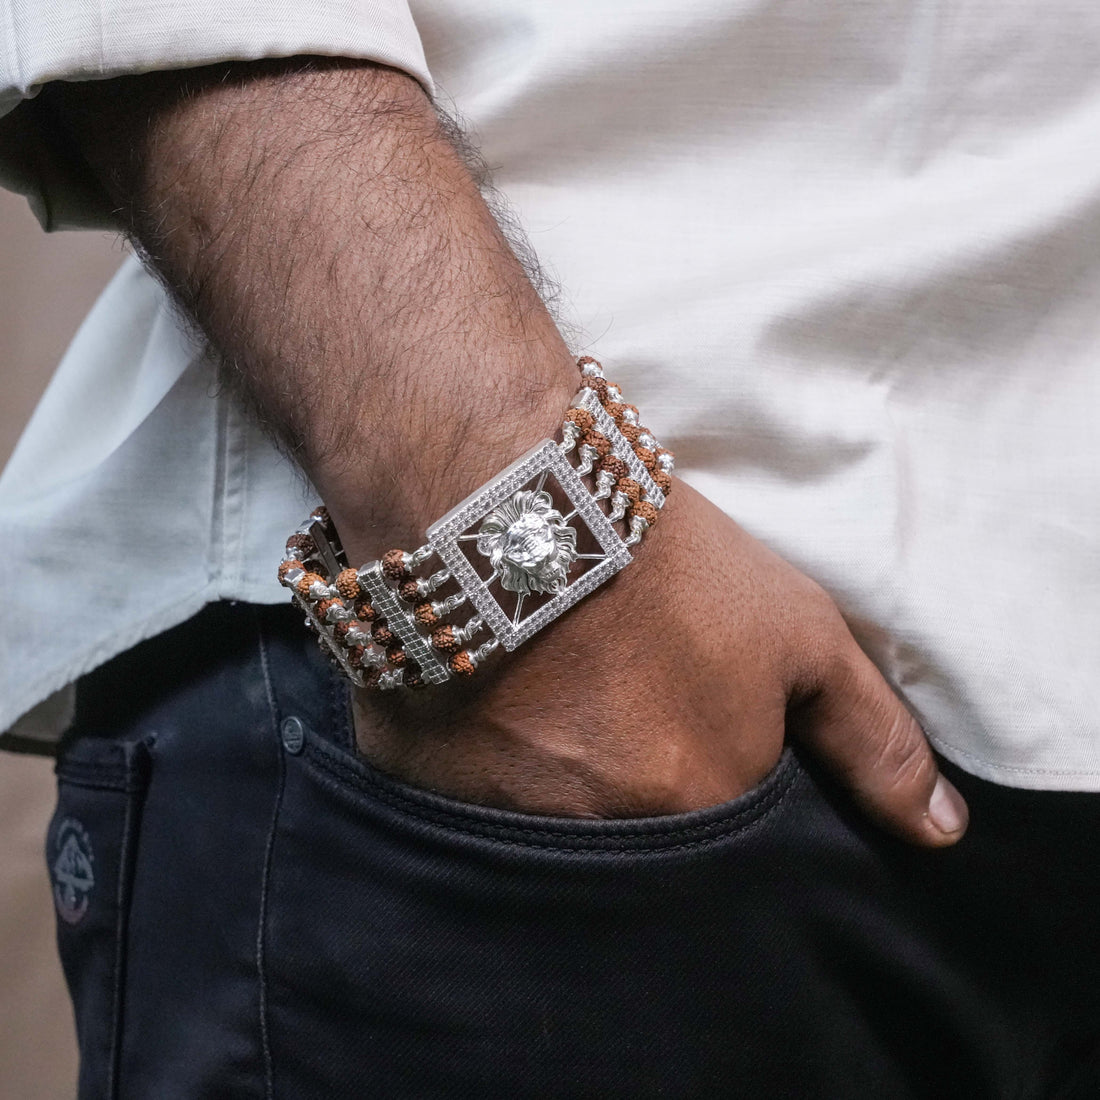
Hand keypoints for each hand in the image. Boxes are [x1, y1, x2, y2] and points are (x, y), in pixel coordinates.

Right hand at [353, 478, 968, 846]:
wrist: (500, 499)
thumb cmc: (662, 560)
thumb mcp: (797, 634)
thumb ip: (872, 739)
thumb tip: (939, 831)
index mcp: (693, 811)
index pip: (719, 841)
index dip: (701, 772)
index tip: (679, 719)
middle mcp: (595, 841)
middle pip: (627, 835)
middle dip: (625, 779)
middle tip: (606, 697)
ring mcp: (498, 819)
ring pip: (540, 820)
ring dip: (546, 767)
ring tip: (544, 683)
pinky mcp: (419, 785)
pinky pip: (461, 795)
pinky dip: (476, 754)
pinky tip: (484, 687)